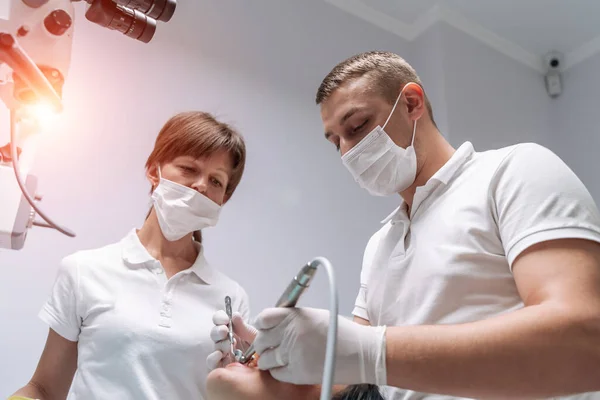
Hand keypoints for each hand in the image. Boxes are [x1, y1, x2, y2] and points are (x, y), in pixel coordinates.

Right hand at [207, 310, 257, 370]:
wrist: (268, 369)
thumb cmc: (262, 351)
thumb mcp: (256, 337)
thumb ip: (244, 328)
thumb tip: (234, 315)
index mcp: (233, 331)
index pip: (221, 321)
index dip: (220, 318)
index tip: (225, 319)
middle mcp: (226, 341)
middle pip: (215, 333)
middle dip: (218, 330)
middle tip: (225, 331)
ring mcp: (223, 355)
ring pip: (215, 346)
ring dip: (220, 344)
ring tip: (229, 345)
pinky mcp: (221, 368)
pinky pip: (212, 363)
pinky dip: (213, 358)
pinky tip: (220, 354)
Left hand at [252, 307, 386, 384]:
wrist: (361, 352)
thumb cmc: (340, 333)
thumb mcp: (314, 316)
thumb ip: (292, 318)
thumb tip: (272, 324)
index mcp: (296, 317)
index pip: (263, 318)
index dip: (262, 324)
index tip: (265, 329)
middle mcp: (292, 333)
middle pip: (261, 340)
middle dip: (264, 344)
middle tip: (271, 346)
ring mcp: (294, 354)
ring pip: (265, 359)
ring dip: (270, 359)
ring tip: (281, 357)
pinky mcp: (298, 373)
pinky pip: (276, 373)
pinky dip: (279, 371)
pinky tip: (290, 366)